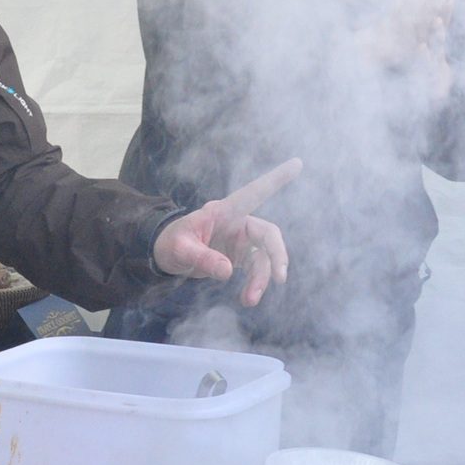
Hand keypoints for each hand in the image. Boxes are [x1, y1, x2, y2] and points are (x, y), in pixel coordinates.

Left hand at [153, 159, 300, 304]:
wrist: (166, 256)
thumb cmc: (170, 243)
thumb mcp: (179, 249)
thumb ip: (202, 258)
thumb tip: (227, 271)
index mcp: (223, 211)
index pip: (253, 193)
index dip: (275, 180)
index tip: (298, 163)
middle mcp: (238, 222)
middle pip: (268, 234)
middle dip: (277, 255)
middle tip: (279, 278)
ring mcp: (241, 240)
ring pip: (264, 257)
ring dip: (262, 279)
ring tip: (249, 301)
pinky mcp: (241, 256)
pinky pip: (258, 269)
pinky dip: (256, 284)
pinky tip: (247, 298)